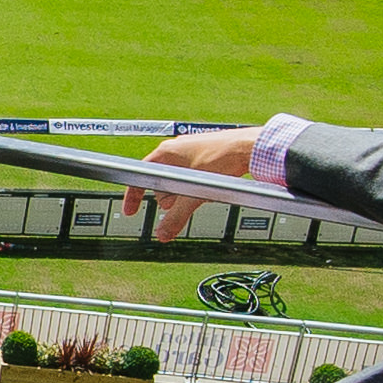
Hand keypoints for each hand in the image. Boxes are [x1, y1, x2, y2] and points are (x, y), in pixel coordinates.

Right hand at [121, 124, 266, 221]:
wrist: (250, 148)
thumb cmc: (223, 159)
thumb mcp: (194, 195)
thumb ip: (176, 217)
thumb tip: (163, 233)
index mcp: (165, 153)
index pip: (140, 177)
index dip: (135, 196)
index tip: (132, 211)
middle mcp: (175, 150)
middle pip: (161, 183)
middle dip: (169, 198)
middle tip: (182, 204)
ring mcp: (190, 151)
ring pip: (178, 181)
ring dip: (185, 193)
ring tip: (201, 195)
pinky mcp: (205, 155)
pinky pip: (192, 177)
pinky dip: (197, 187)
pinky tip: (210, 189)